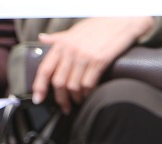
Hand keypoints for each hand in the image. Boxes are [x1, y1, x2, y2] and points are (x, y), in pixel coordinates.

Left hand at [32, 17, 153, 113]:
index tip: (38, 99)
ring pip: (73, 86)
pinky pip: (88, 84)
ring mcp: (85, 55)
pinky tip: (88, 94)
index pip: (45, 69)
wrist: (122, 19)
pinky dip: (87, 93)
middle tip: (64, 106)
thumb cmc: (99, 25)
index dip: (39, 87)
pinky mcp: (99, 60)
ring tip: (77, 101)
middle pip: (58, 82)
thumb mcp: (75, 30)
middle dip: (60, 99)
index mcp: (62, 44)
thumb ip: (58, 38)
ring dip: (75, 98)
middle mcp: (71, 50)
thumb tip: (42, 38)